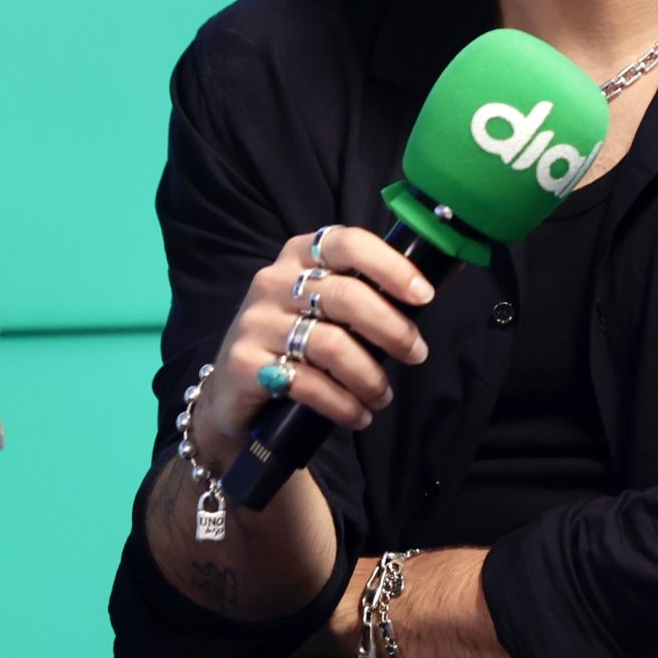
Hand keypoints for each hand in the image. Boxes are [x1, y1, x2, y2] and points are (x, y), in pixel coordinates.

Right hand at [196, 226, 435, 456]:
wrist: (233, 392)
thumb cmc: (293, 343)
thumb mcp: (322, 308)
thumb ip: (362, 294)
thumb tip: (423, 293)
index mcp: (299, 256)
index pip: (348, 243)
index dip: (390, 266)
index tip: (423, 295)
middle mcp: (273, 281)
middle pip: (346, 296)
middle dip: (391, 329)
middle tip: (416, 354)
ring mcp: (256, 321)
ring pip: (330, 344)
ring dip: (369, 375)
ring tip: (383, 397)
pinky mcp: (245, 362)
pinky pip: (307, 383)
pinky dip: (342, 403)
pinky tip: (358, 415)